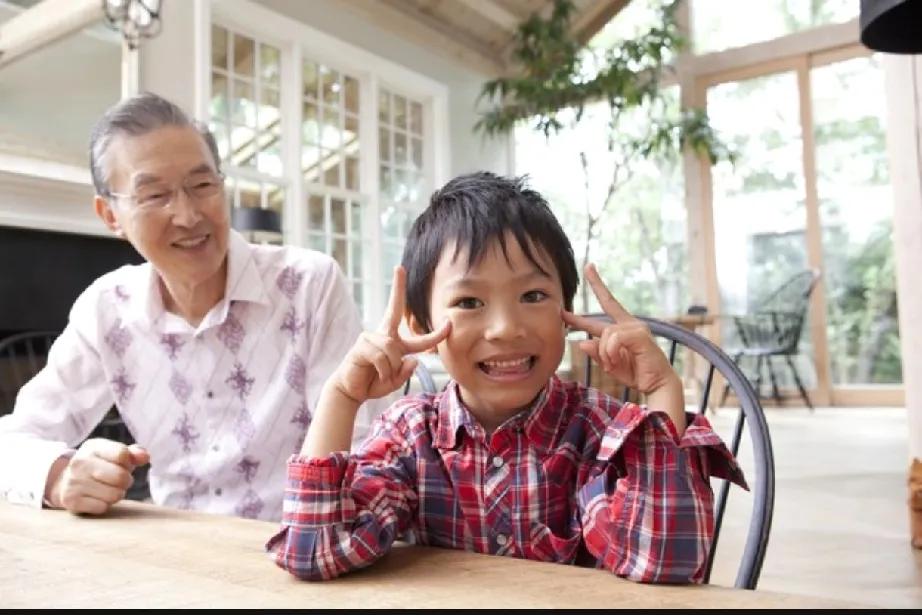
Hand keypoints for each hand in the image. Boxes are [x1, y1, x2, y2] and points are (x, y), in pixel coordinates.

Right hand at [45, 438, 149, 514]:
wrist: (65, 481)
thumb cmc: (100, 466)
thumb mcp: (115, 454)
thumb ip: (133, 454)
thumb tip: (145, 457)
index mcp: (93, 447)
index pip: (122, 454)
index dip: (128, 463)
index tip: (122, 464)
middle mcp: (80, 462)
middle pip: (121, 477)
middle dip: (126, 481)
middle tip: (118, 481)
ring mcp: (73, 482)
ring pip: (114, 495)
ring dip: (116, 494)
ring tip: (107, 489)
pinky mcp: (71, 501)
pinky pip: (103, 507)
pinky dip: (104, 505)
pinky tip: (96, 498)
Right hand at [332, 266, 450, 403]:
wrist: (350, 390)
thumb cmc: (373, 382)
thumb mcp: (394, 381)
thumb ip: (405, 372)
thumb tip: (413, 360)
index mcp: (395, 343)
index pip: (419, 338)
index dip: (437, 334)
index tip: (449, 323)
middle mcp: (384, 336)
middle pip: (394, 309)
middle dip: (397, 287)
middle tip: (399, 268)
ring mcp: (371, 338)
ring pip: (394, 351)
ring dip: (391, 369)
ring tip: (381, 375)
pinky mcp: (362, 345)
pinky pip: (383, 358)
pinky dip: (383, 371)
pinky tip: (374, 373)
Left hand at [562, 264, 684, 432]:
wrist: (658, 385)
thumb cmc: (636, 373)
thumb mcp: (610, 364)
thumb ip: (597, 353)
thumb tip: (581, 342)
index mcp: (622, 328)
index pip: (606, 304)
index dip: (597, 287)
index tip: (588, 269)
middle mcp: (629, 324)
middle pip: (608, 301)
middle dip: (597, 284)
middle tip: (588, 267)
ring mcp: (636, 328)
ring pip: (605, 333)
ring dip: (604, 353)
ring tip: (612, 365)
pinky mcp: (640, 335)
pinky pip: (614, 339)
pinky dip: (610, 352)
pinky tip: (615, 362)